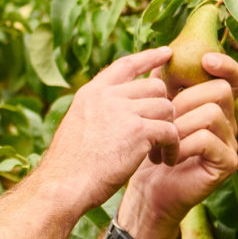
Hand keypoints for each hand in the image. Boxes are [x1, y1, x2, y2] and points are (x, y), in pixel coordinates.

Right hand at [29, 47, 181, 216]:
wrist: (64, 185)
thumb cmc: (70, 166)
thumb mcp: (78, 126)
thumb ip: (99, 111)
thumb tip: (121, 108)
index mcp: (91, 92)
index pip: (126, 64)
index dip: (149, 57)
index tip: (166, 53)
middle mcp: (107, 96)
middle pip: (154, 87)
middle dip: (163, 107)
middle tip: (162, 130)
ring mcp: (123, 111)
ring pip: (166, 107)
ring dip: (168, 129)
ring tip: (161, 150)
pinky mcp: (138, 131)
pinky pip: (170, 131)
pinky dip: (173, 147)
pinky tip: (166, 160)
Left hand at [120, 51, 237, 238]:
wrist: (148, 190)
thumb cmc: (151, 149)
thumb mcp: (155, 110)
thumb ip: (163, 83)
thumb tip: (167, 52)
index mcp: (215, 106)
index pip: (235, 79)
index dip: (226, 65)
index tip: (205, 60)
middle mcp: (230, 123)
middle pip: (220, 91)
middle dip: (184, 100)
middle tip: (162, 122)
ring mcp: (232, 143)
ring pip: (212, 112)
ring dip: (179, 125)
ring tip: (160, 143)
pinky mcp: (228, 163)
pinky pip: (208, 139)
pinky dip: (182, 145)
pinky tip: (168, 158)